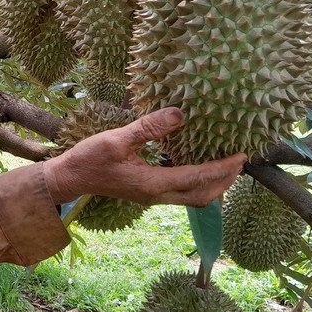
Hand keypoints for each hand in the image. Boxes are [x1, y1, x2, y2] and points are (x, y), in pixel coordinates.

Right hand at [43, 107, 246, 206]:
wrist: (69, 179)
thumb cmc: (89, 159)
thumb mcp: (116, 139)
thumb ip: (148, 128)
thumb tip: (180, 114)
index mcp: (151, 184)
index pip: (197, 178)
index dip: (222, 167)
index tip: (241, 155)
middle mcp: (156, 195)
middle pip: (202, 196)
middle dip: (225, 181)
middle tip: (240, 161)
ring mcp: (152, 197)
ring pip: (194, 198)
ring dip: (214, 185)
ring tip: (227, 165)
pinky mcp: (147, 193)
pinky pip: (182, 193)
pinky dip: (199, 183)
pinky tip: (200, 166)